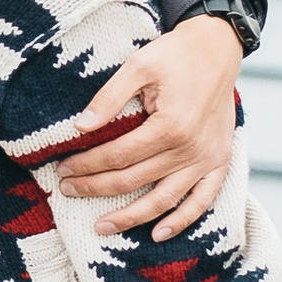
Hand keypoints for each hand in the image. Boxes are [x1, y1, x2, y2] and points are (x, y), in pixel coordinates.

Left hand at [50, 14, 243, 239]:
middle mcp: (190, 149)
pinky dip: (182, 220)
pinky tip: (158, 233)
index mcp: (170, 125)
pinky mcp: (219, 161)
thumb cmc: (176, 54)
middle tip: (67, 191)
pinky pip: (202, 200)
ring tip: (102, 227)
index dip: (87, 166)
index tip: (62, 169)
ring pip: (164, 199)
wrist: (218, 48)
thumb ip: (109, 97)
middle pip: (134, 180)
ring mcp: (207, 159)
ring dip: (131, 216)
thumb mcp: (138, 65)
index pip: (118, 156)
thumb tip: (79, 127)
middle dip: (96, 188)